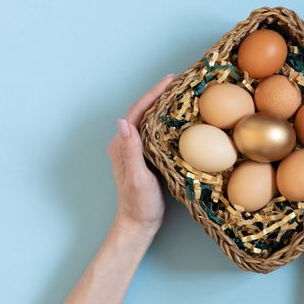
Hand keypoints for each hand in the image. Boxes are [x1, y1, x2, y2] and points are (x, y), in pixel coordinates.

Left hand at [107, 74, 175, 233]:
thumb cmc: (139, 204)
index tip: (171, 80)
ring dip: (163, 103)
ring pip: (150, 119)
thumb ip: (130, 151)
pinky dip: (166, 119)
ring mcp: (136, 149)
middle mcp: (126, 143)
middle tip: (180, 81)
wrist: (138, 224)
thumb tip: (122, 122)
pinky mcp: (146, 156)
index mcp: (122, 145)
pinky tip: (178, 117)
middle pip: (143, 111)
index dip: (153, 94)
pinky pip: (156, 131)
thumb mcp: (137, 178)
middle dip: (159, 93)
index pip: (137, 112)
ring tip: (181, 92)